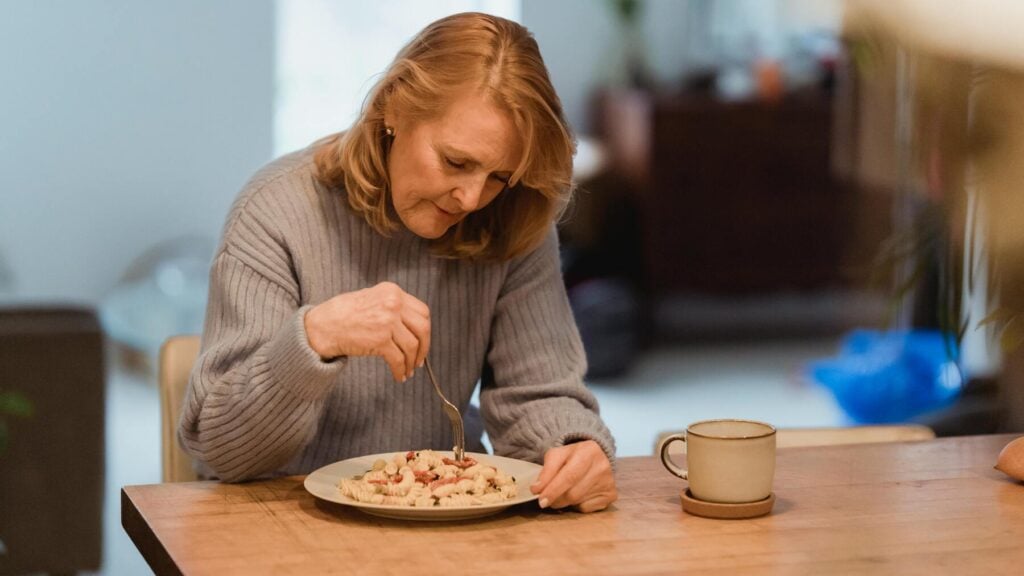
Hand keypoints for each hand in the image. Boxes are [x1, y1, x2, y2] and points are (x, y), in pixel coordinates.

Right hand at [304, 281, 429, 380]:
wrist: (323, 325)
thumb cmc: (343, 313)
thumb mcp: (372, 298)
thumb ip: (392, 306)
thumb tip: (412, 326)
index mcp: (392, 291)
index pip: (422, 311)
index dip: (425, 330)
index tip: (423, 341)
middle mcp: (393, 304)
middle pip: (423, 328)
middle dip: (424, 347)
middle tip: (419, 360)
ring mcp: (388, 322)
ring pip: (412, 346)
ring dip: (412, 362)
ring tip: (408, 371)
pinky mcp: (380, 340)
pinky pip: (398, 359)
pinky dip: (401, 370)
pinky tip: (399, 376)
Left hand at [530, 440, 616, 512]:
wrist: (594, 455)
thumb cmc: (572, 456)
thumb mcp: (557, 455)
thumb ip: (546, 471)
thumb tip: (537, 489)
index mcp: (589, 451)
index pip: (569, 476)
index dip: (553, 490)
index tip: (541, 500)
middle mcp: (602, 466)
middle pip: (573, 493)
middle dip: (556, 498)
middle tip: (546, 498)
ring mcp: (608, 482)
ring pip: (578, 502)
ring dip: (564, 502)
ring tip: (562, 492)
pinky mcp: (611, 495)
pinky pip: (586, 508)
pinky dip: (576, 505)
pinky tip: (577, 494)